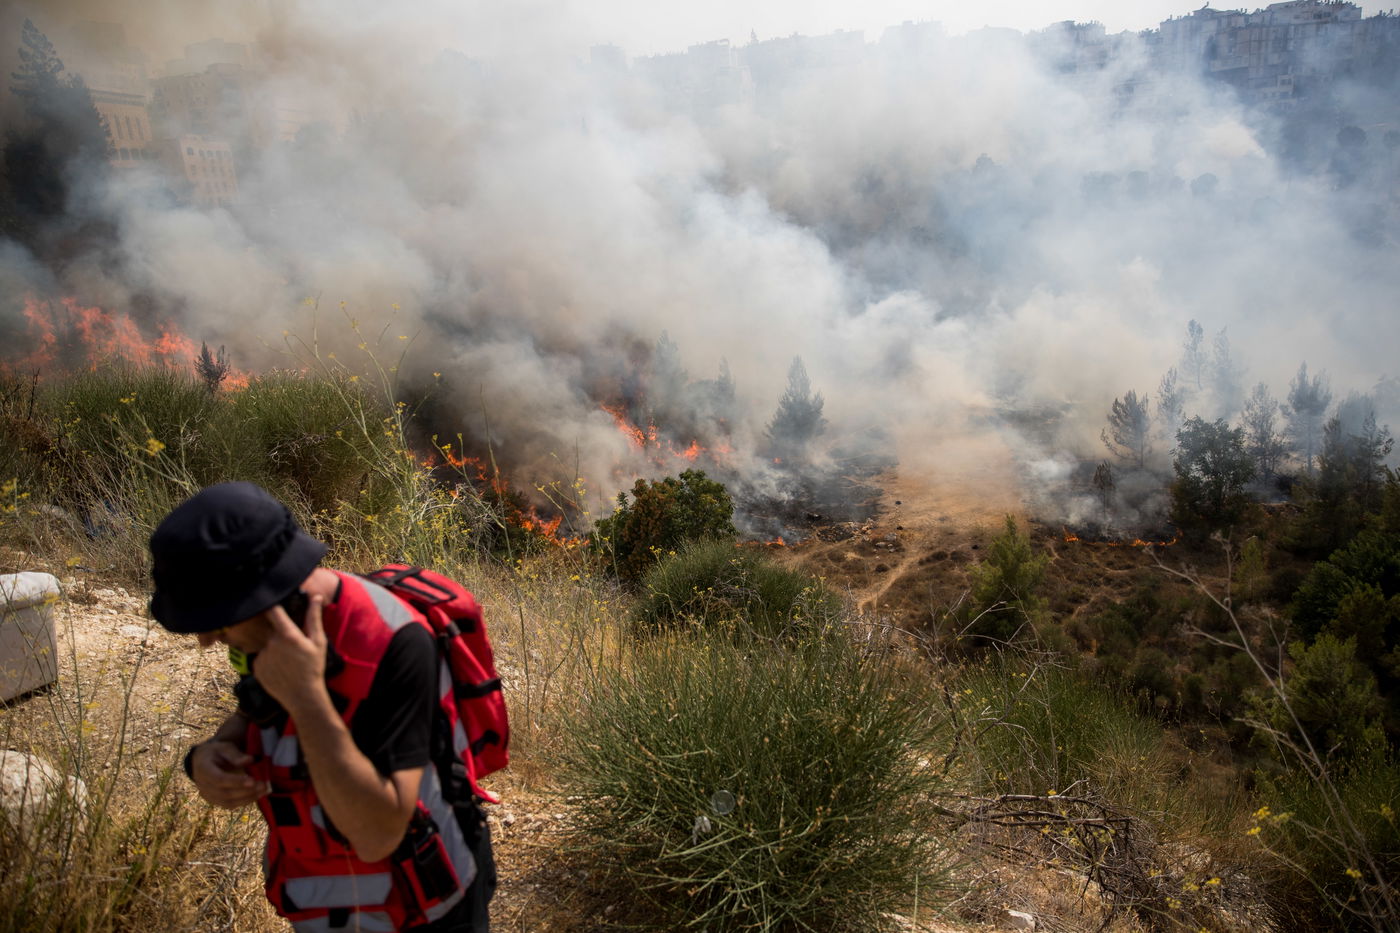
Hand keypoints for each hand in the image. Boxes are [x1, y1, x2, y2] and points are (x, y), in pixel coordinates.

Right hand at [190, 740, 269, 807]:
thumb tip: (250, 760)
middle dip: (246, 791)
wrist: (200, 762)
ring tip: (263, 791)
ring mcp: (207, 795)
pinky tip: (256, 795)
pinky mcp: (214, 800)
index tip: (253, 781)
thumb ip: (235, 754)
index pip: (219, 779)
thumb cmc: (215, 753)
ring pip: (227, 802)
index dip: (236, 781)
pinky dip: (244, 802)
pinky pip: (229, 805)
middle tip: (263, 786)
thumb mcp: (223, 747)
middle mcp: (203, 785)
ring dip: (247, 798)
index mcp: (204, 769)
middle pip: (225, 793)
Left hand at [252, 594, 327, 716]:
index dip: (273, 606)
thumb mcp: (318, 642)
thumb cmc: (313, 668)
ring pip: (267, 645)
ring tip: (287, 662)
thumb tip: (316, 597)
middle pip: (272, 631)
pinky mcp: (256, 668)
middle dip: (281, 635)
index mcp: (287, 635)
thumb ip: (314, 618)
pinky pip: (261, 658)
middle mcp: (271, 643)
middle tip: (293, 648)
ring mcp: (262, 656)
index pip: (274, 611)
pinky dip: (269, 661)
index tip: (273, 604)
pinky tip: (280, 669)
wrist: (302, 696)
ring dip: (275, 649)